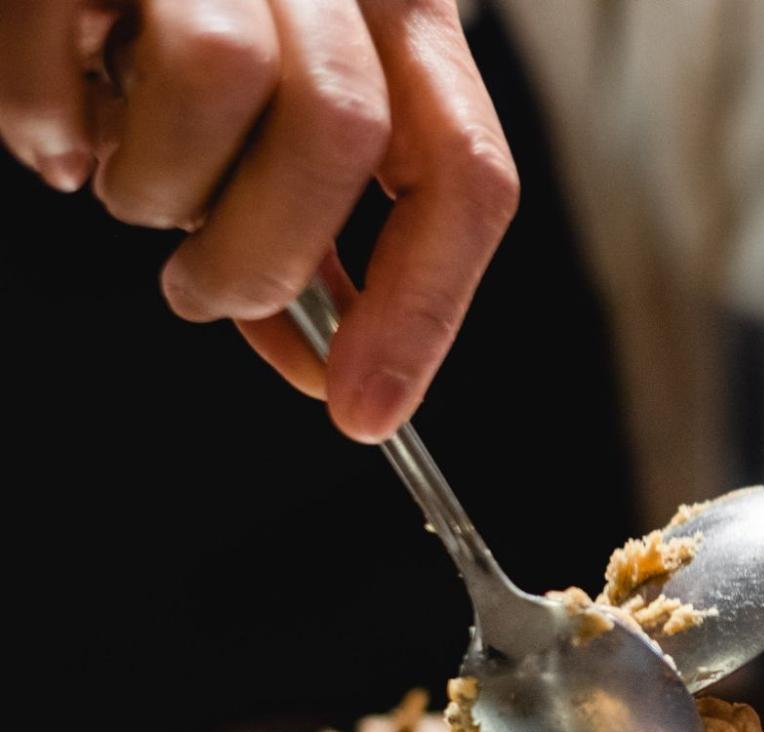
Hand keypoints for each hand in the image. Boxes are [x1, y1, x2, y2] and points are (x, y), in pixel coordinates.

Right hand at [0, 0, 518, 441]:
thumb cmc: (188, 25)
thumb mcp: (286, 111)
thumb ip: (315, 231)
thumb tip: (328, 369)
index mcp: (404, 10)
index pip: (466, 173)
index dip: (421, 310)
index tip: (364, 409)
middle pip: (342, 131)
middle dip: (264, 257)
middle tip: (203, 291)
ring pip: (220, 77)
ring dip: (157, 183)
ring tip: (124, 173)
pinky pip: (65, 61)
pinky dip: (47, 124)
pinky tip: (59, 120)